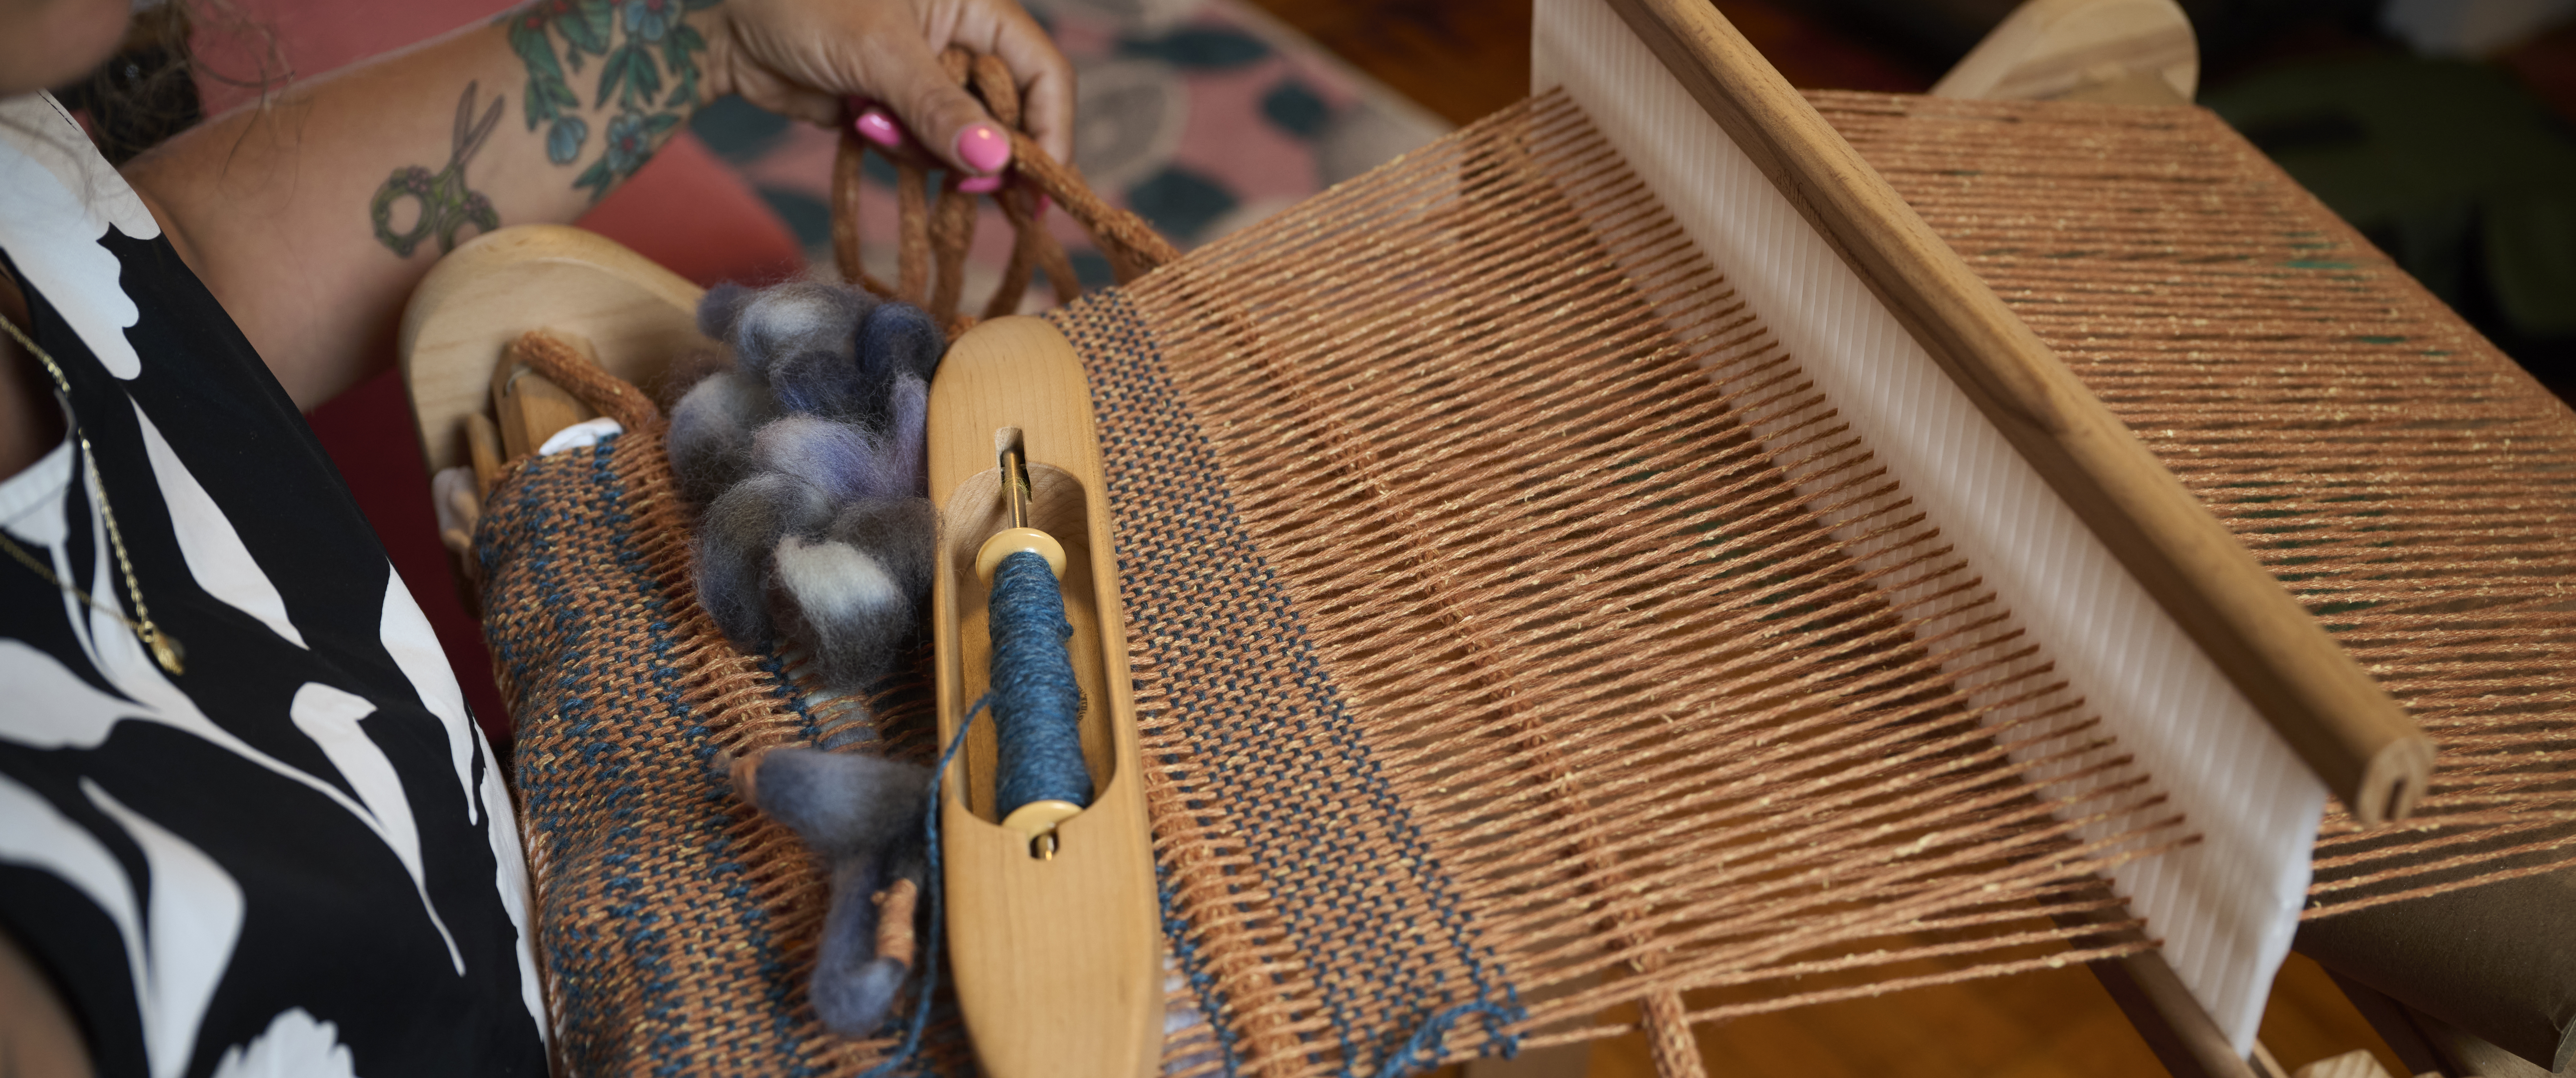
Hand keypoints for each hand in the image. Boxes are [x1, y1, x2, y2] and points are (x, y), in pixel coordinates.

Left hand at [706, 0, 1072, 174]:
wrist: (724, 20)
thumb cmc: (802, 1)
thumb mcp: (879, 49)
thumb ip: (940, 107)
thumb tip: (995, 162)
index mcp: (977, 6)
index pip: (1044, 74)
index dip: (1050, 131)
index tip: (1037, 186)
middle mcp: (962, 40)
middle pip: (1010, 115)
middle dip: (981, 150)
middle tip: (957, 180)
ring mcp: (929, 77)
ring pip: (963, 141)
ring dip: (922, 148)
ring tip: (869, 118)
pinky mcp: (895, 108)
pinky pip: (921, 150)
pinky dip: (897, 149)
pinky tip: (859, 122)